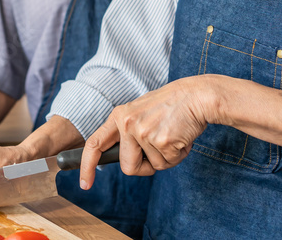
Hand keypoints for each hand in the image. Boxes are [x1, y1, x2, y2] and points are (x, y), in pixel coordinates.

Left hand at [79, 77, 215, 188]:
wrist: (196, 96)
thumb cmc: (170, 107)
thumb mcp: (140, 113)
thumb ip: (128, 133)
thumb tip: (123, 159)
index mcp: (119, 116)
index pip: (95, 144)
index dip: (87, 165)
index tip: (85, 184)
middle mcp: (127, 124)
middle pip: (127, 167)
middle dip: (144, 166)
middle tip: (159, 149)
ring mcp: (143, 132)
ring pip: (153, 167)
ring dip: (166, 158)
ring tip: (172, 135)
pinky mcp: (162, 140)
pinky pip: (169, 163)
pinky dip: (178, 155)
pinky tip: (180, 137)